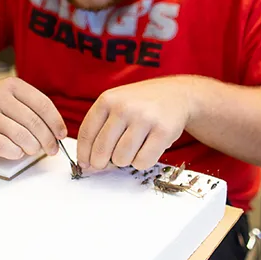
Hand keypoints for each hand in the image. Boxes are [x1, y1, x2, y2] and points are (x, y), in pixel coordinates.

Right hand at [0, 77, 66, 158]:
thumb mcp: (14, 97)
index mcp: (12, 85)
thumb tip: (57, 133)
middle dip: (47, 140)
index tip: (61, 135)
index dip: (56, 123)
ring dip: (32, 147)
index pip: (43, 105)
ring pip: (20, 136)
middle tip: (51, 149)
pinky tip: (17, 151)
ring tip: (33, 150)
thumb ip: (33, 110)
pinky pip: (2, 146)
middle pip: (33, 122)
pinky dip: (15, 152)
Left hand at [78, 77, 192, 170]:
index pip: (86, 134)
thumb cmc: (142, 104)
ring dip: (125, 161)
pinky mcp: (163, 131)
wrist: (177, 94)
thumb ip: (100, 131)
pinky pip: (142, 162)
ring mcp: (144, 118)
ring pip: (121, 159)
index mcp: (107, 99)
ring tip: (133, 148)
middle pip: (101, 150)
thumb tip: (87, 165)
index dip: (83, 154)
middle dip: (102, 162)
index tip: (85, 163)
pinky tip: (147, 148)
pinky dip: (142, 162)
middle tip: (110, 160)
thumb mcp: (116, 105)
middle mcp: (124, 107)